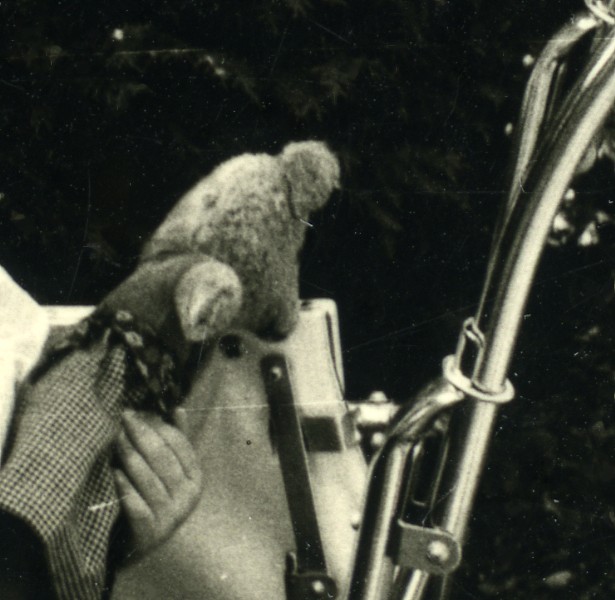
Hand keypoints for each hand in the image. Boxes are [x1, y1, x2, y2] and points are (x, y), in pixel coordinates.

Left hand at [113, 409, 202, 559]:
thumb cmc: (159, 500)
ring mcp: (170, 516)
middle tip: (123, 419)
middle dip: (141, 435)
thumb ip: (177, 440)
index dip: (157, 426)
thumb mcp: (173, 471)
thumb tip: (178, 407)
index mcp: (196, 479)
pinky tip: (115, 473)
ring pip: (148, 478)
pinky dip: (125, 487)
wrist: (151, 550)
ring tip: (115, 439)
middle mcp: (188, 497)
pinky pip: (136, 505)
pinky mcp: (150, 533)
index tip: (135, 413)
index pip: (178, 445)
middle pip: (162, 458)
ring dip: (130, 455)